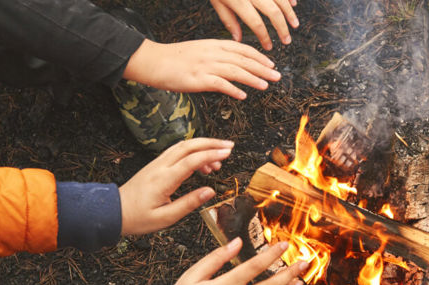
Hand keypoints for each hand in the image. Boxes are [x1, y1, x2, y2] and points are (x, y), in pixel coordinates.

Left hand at [119, 138, 232, 235]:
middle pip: (189, 146)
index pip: (192, 160)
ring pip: (183, 146)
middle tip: (229, 146)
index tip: (227, 154)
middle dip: (211, 143)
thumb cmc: (137, 218)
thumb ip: (189, 203)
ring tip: (220, 157)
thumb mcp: (166, 217)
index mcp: (164, 179)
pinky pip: (177, 152)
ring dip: (203, 146)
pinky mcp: (156, 165)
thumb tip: (210, 191)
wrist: (112, 211)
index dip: (212, 155)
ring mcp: (157, 164)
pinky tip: (202, 162)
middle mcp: (160, 167)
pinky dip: (193, 151)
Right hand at [124, 39, 280, 99]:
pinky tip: (243, 95)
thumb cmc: (174, 59)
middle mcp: (212, 53)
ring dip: (253, 78)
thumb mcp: (199, 52)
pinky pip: (220, 84)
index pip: (242, 49)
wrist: (152, 61)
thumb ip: (216, 56)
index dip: (259, 56)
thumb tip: (232, 65)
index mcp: (213, 45)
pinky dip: (233, 89)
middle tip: (277, 76)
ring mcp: (205, 66)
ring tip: (266, 85)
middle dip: (263, 68)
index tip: (271, 63)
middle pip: (243, 59)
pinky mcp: (197, 79)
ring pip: (235, 70)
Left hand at [209, 0, 298, 50]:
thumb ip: (229, 20)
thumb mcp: (217, 2)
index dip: (265, 37)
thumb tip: (238, 39)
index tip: (268, 46)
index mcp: (239, 1)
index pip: (256, 23)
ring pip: (280, 0)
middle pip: (273, 13)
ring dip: (290, 13)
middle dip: (282, 28)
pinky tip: (293, 4)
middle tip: (286, 40)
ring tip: (295, 25)